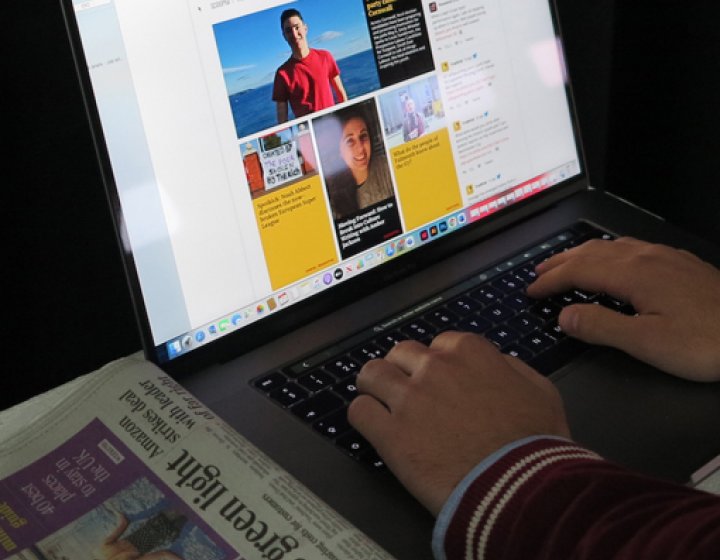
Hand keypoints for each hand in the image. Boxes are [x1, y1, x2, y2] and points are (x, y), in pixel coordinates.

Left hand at [348, 332, 569, 515]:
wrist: (520, 489)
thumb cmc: (536, 444)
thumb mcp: (540, 390)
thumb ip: (510, 367)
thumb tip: (493, 362)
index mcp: (469, 352)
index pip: (439, 344)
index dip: (438, 363)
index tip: (440, 380)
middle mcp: (434, 368)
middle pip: (401, 353)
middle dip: (404, 369)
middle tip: (408, 391)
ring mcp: (408, 398)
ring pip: (371, 374)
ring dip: (375, 386)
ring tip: (380, 402)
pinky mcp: (390, 434)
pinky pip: (359, 411)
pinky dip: (364, 416)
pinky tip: (375, 427)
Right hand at [527, 237, 719, 381]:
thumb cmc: (708, 342)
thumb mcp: (647, 344)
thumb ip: (601, 327)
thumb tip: (564, 316)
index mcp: (634, 275)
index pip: (579, 271)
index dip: (551, 280)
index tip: (531, 290)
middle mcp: (646, 258)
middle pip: (591, 252)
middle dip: (560, 262)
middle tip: (538, 272)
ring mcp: (665, 257)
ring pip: (612, 247)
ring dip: (582, 254)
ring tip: (566, 263)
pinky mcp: (681, 263)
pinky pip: (632, 248)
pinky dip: (608, 252)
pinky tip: (614, 260)